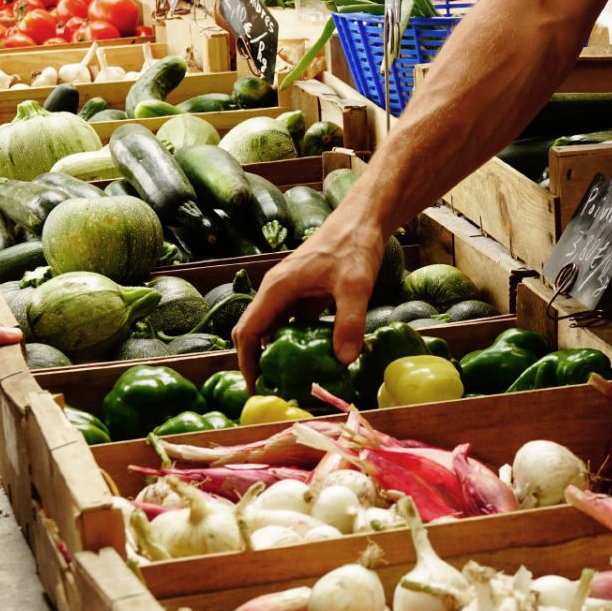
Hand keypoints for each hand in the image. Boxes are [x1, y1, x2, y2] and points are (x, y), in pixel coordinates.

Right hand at [232, 213, 384, 390]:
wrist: (364, 219)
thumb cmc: (354, 245)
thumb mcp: (355, 285)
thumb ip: (349, 322)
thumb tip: (344, 360)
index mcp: (277, 289)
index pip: (247, 331)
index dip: (247, 362)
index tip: (256, 388)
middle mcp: (277, 291)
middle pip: (254, 332)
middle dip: (258, 362)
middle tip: (273, 391)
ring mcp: (290, 292)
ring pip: (274, 329)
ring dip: (277, 354)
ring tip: (290, 381)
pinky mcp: (306, 294)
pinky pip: (293, 324)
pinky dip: (297, 342)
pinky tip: (314, 359)